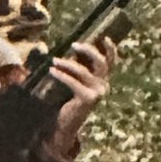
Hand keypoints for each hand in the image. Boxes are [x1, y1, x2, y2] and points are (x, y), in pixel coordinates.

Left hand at [48, 38, 116, 158]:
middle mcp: (103, 85)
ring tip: (54, 60)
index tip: (104, 37)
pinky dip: (62, 75)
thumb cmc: (66, 99)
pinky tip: (52, 71)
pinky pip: (73, 82)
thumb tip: (49, 46)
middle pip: (101, 63)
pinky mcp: (87, 99)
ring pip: (84, 71)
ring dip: (67, 64)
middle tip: (73, 44)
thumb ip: (70, 67)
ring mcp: (97, 93)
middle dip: (88, 51)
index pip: (111, 62)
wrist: (66, 124)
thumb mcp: (71, 81)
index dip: (110, 49)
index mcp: (101, 80)